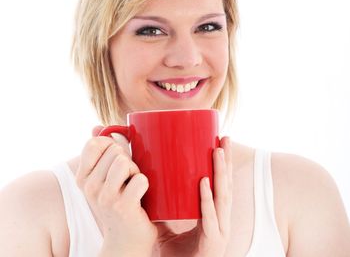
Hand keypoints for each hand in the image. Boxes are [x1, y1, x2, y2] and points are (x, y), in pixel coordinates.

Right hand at [76, 126, 156, 256]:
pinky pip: (140, 180)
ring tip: (133, 186)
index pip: (94, 143)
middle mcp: (89, 187)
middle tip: (128, 178)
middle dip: (128, 159)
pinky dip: (145, 184)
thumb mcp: (104, 178)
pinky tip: (140, 196)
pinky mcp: (122, 206)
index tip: (118, 157)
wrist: (125, 241)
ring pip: (125, 162)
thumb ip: (101, 152)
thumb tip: (97, 126)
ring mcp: (105, 197)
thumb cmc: (119, 203)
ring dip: (136, 171)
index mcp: (83, 177)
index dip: (111, 144)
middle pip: (115, 151)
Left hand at [156, 136, 232, 256]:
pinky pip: (209, 219)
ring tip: (218, 150)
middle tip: (225, 137)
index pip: (221, 187)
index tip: (220, 143)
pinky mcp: (212, 244)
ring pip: (223, 198)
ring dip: (221, 173)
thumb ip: (162, 212)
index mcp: (213, 217)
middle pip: (226, 187)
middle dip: (226, 162)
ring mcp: (218, 233)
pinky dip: (207, 201)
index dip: (222, 166)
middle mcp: (220, 222)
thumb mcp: (167, 230)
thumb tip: (145, 188)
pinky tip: (205, 183)